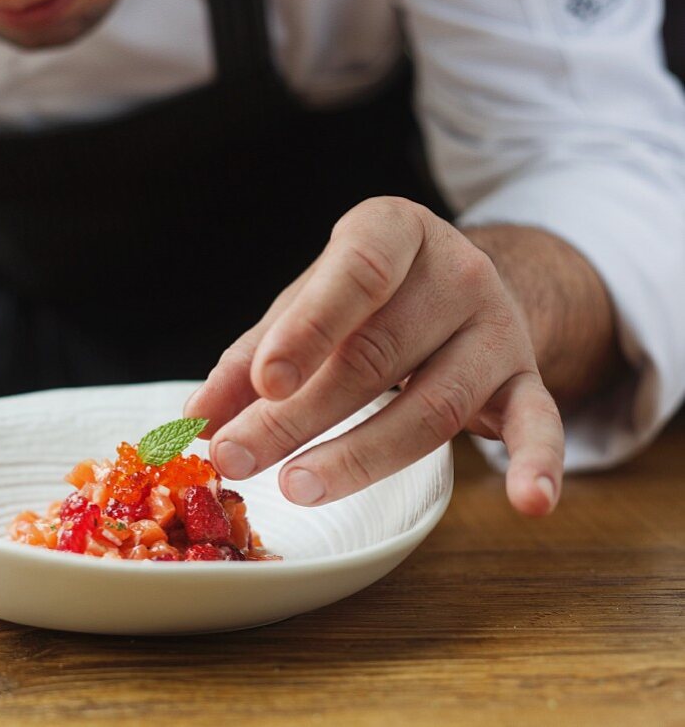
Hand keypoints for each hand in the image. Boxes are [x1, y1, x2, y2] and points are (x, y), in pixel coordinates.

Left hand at [186, 197, 564, 515]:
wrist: (459, 288)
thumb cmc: (367, 297)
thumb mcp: (306, 306)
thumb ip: (252, 356)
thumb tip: (195, 420)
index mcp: (394, 232)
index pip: (359, 272)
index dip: (311, 327)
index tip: (266, 380)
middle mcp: (456, 273)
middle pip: (377, 356)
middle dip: (300, 415)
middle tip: (240, 456)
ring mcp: (498, 330)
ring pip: (433, 404)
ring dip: (362, 455)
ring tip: (298, 487)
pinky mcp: (528, 380)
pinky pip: (541, 424)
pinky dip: (538, 465)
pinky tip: (528, 505)